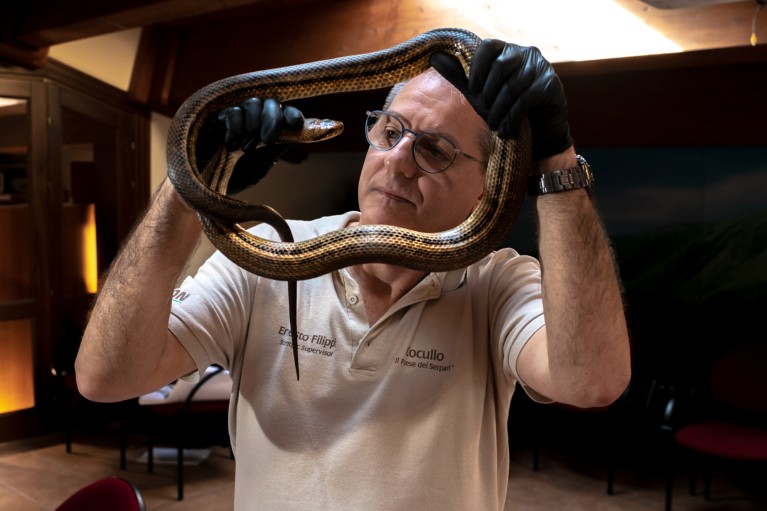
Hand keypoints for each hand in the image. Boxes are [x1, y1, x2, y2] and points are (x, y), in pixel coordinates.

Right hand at [195, 98, 304, 194]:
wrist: (206, 185)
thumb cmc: (235, 175)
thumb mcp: (262, 163)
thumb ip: (279, 147)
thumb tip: (300, 132)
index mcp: (269, 128)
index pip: (285, 113)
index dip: (292, 115)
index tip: (296, 124)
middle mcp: (254, 119)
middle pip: (270, 103)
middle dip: (272, 120)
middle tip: (267, 140)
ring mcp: (236, 117)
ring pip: (253, 104)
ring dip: (254, 124)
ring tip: (246, 147)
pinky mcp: (217, 118)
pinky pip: (233, 112)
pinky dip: (235, 127)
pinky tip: (230, 144)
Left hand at [430, 39, 572, 160]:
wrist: (541, 131)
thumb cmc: (506, 108)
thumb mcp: (481, 93)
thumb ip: (461, 77)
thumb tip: (434, 58)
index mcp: (507, 50)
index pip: (488, 47)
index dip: (477, 68)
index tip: (473, 90)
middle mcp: (526, 53)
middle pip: (500, 66)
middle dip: (488, 93)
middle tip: (485, 112)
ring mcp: (541, 68)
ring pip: (512, 85)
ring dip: (499, 110)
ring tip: (494, 125)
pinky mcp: (550, 85)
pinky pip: (525, 99)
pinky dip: (512, 118)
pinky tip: (506, 131)